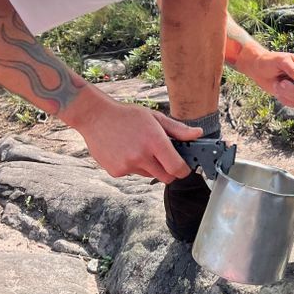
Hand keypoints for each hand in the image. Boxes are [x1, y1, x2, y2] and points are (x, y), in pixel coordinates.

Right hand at [64, 88, 201, 182]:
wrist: (95, 117)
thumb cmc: (127, 115)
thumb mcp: (155, 117)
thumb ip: (178, 129)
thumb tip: (198, 134)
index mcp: (154, 141)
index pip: (177, 168)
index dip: (184, 170)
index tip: (184, 167)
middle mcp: (141, 156)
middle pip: (166, 177)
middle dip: (169, 171)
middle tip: (164, 158)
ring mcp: (128, 165)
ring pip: (149, 175)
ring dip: (149, 166)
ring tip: (139, 148)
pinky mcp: (116, 171)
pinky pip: (133, 174)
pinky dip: (133, 166)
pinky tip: (125, 151)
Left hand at [237, 48, 293, 107]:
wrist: (257, 68)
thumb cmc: (269, 61)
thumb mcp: (281, 61)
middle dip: (293, 89)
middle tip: (282, 82)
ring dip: (286, 93)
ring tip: (277, 83)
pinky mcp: (291, 96)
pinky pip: (292, 103)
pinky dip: (283, 98)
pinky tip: (277, 89)